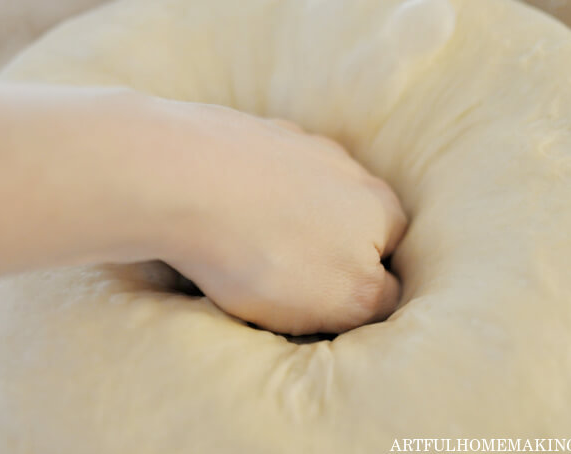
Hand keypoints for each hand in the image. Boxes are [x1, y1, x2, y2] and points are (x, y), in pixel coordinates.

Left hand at [125, 101, 406, 334]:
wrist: (183, 181)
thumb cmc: (269, 251)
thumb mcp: (345, 302)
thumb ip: (380, 300)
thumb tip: (386, 291)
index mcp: (378, 206)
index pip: (386, 252)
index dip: (357, 282)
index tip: (320, 301)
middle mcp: (344, 166)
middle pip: (342, 218)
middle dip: (320, 246)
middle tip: (280, 276)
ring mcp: (293, 141)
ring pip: (299, 192)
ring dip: (281, 219)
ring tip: (244, 246)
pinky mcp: (245, 131)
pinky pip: (254, 172)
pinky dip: (244, 193)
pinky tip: (219, 213)